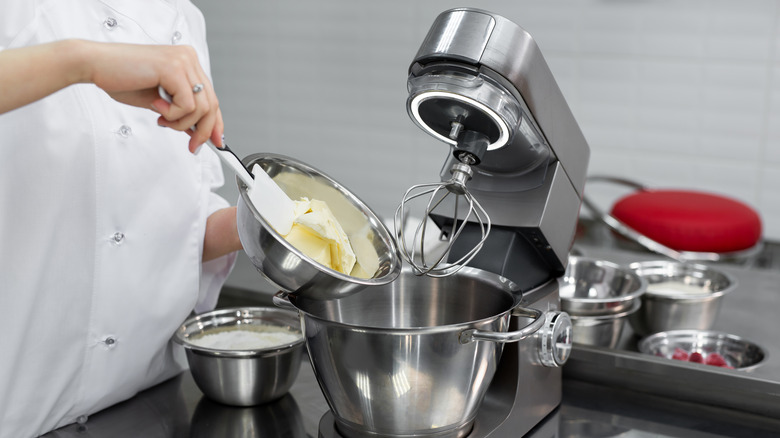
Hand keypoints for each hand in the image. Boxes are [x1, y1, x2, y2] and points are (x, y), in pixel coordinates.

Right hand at [84, 41, 222, 151]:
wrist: (95, 65)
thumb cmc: (121, 79)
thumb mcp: (159, 102)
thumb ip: (180, 112)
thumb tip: (198, 131)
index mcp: (187, 62)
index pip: (211, 97)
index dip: (216, 123)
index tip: (217, 142)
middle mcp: (188, 58)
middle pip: (211, 104)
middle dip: (203, 131)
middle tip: (192, 145)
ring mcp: (183, 61)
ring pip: (201, 107)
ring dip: (181, 122)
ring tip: (161, 117)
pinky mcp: (174, 68)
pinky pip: (187, 105)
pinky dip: (173, 114)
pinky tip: (156, 106)